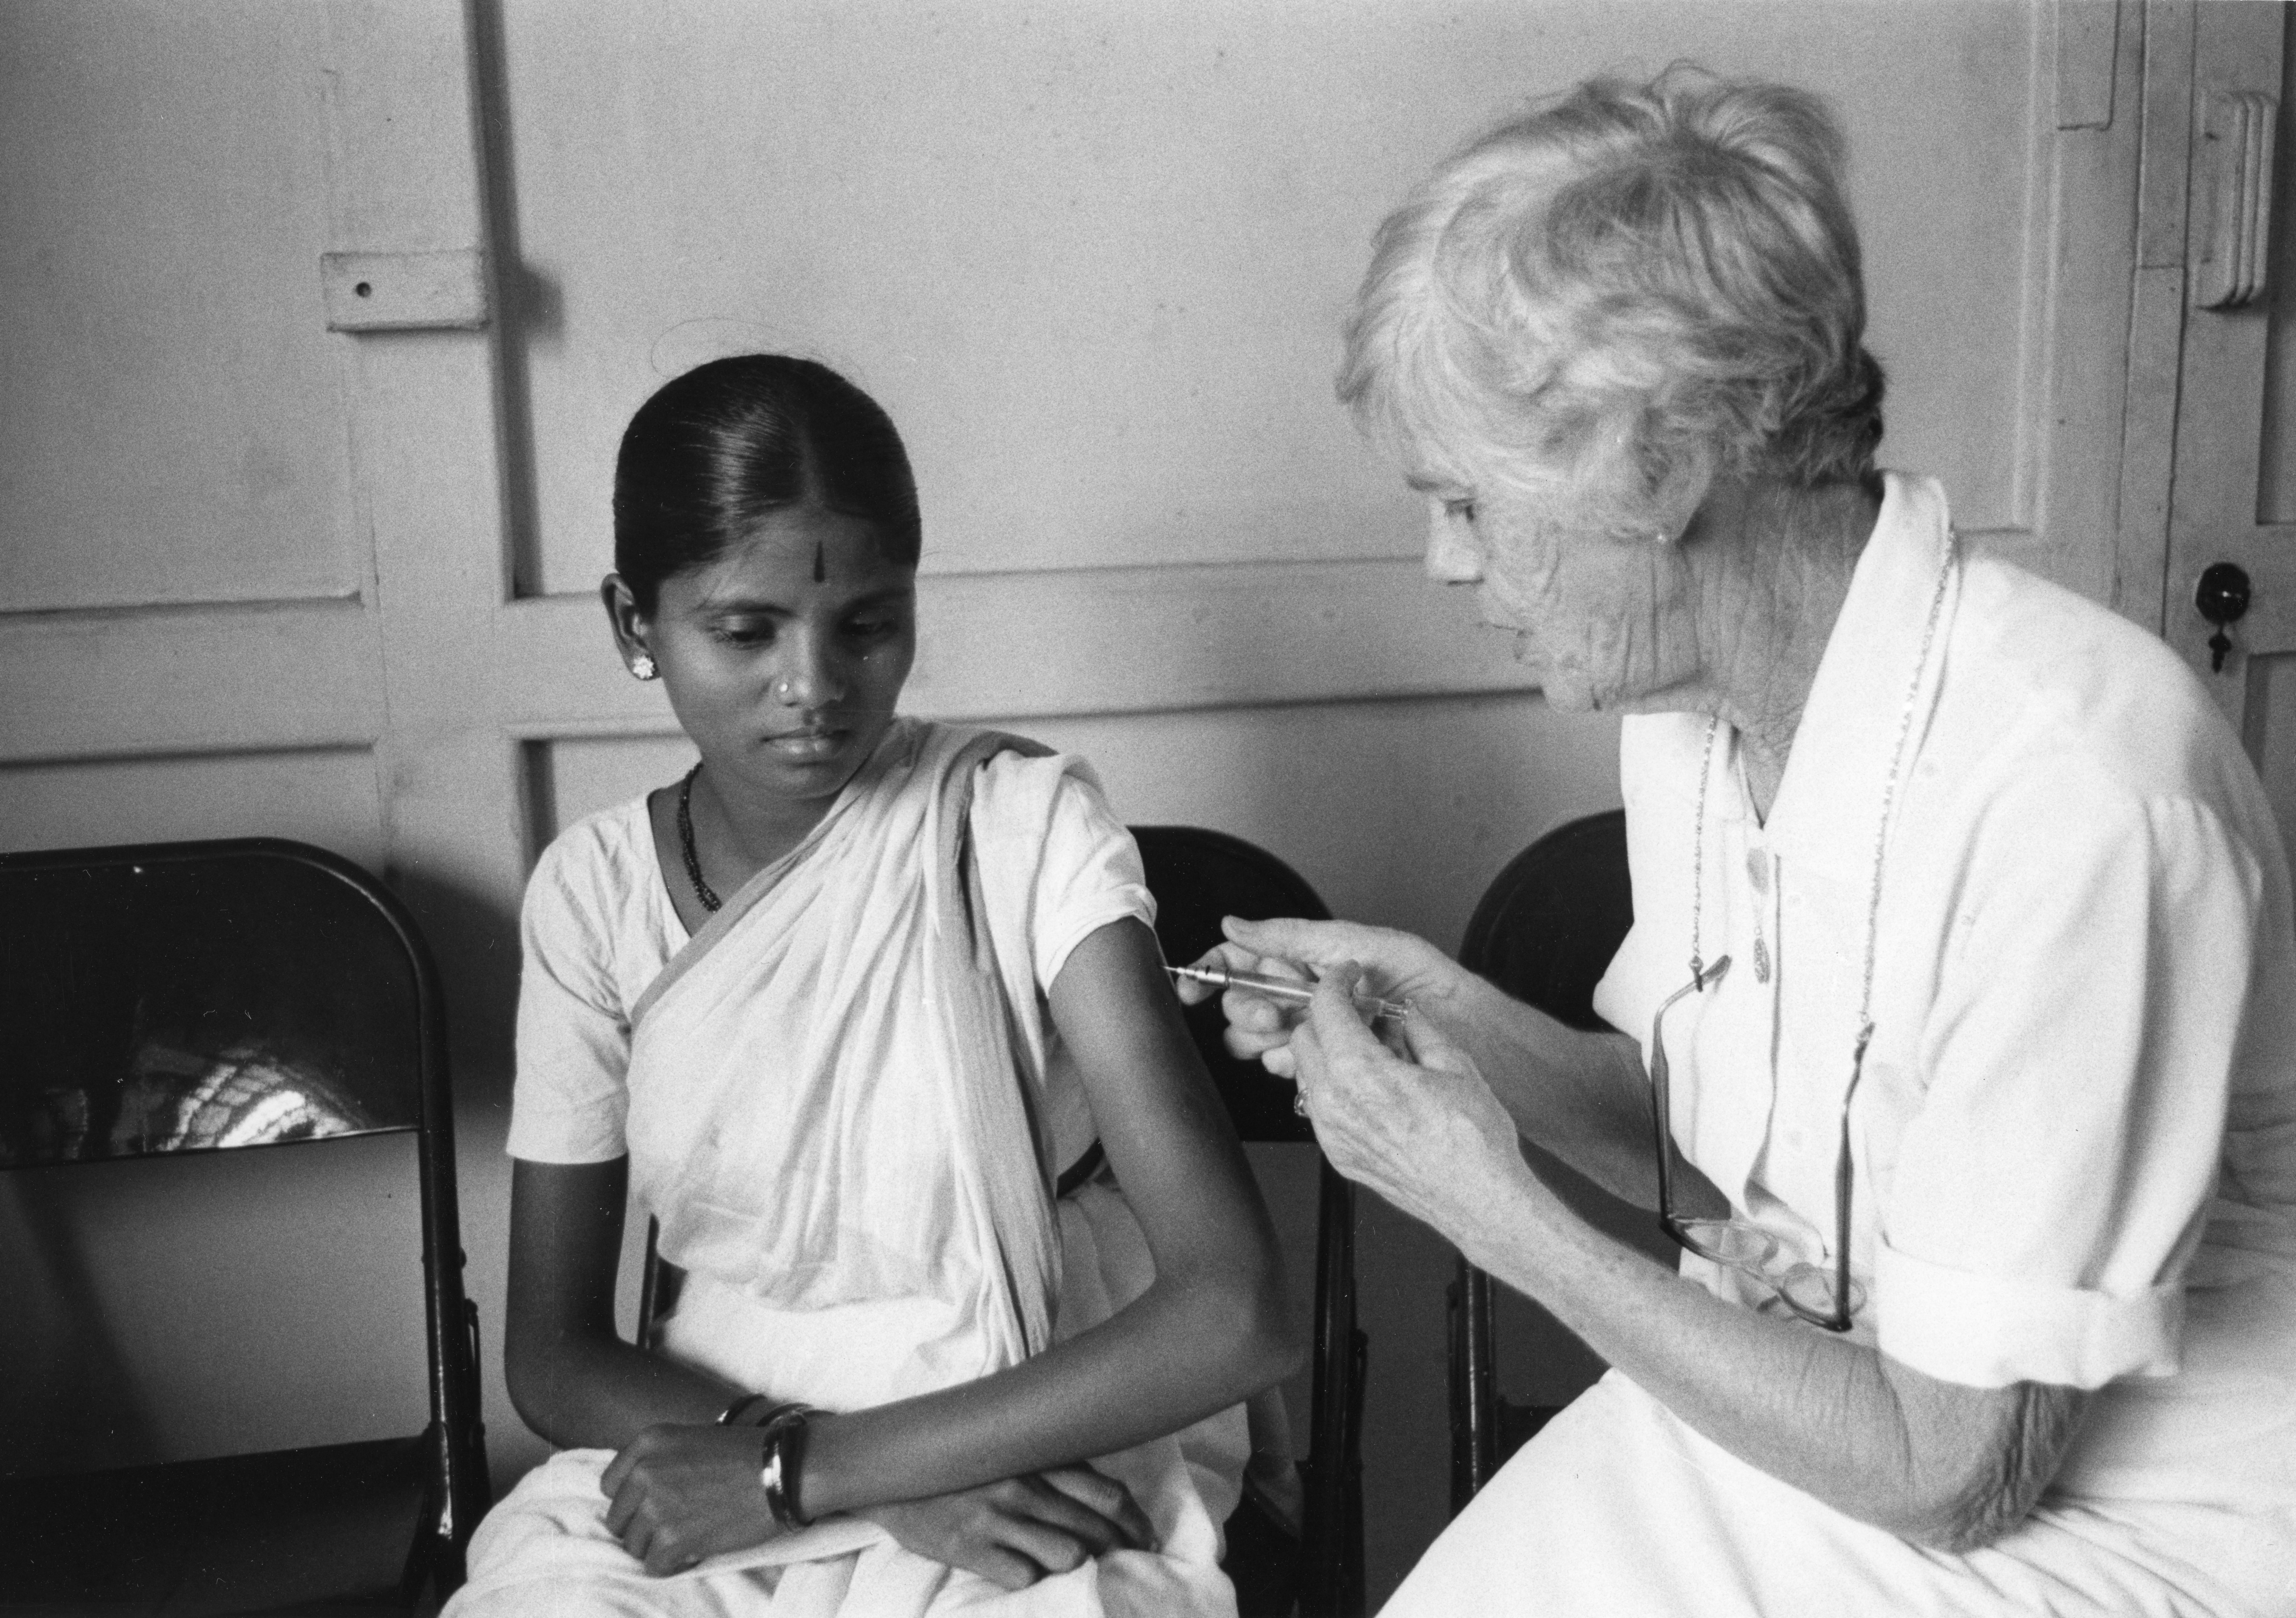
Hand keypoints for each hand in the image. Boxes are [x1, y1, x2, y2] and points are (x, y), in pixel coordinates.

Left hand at [601, 1422, 781, 1575]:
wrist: (784, 1471)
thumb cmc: (746, 1455)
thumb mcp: (692, 1440)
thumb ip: (659, 1462)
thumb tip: (636, 1496)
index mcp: (648, 1443)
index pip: (610, 1486)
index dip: (631, 1501)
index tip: (653, 1506)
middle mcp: (645, 1472)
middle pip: (619, 1520)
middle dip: (643, 1528)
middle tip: (675, 1526)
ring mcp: (656, 1507)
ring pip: (634, 1546)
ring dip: (658, 1547)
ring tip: (690, 1537)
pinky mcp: (673, 1539)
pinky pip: (653, 1566)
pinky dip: (672, 1565)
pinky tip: (695, 1551)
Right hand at [857, 1466, 1154, 1590]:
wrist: (890, 1472)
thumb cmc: (959, 1461)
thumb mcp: (1009, 1449)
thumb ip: (1052, 1465)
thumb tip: (1105, 1494)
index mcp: (1036, 1457)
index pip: (1107, 1492)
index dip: (1136, 1520)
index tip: (1148, 1536)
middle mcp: (1023, 1485)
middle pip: (1095, 1529)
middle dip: (1122, 1550)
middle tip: (1131, 1561)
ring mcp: (996, 1518)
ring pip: (1067, 1556)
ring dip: (1080, 1567)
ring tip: (1084, 1570)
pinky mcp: (970, 1548)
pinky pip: (1023, 1577)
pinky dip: (1034, 1580)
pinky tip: (1031, 1573)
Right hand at [1176, 916, 1473, 1078]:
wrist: (1469, 1033)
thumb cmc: (1428, 982)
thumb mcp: (1360, 944)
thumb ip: (1294, 936)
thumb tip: (1236, 924)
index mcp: (1311, 961)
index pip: (1246, 961)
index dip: (1215, 971)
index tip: (1195, 984)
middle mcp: (1308, 998)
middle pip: (1245, 1003)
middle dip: (1248, 1007)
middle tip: (1277, 1010)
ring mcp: (1318, 1035)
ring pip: (1259, 1040)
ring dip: (1269, 1036)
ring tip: (1303, 1030)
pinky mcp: (1330, 1069)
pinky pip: (1289, 1070)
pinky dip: (1293, 1063)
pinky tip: (1317, 1055)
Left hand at [1290, 964, 1536, 1247]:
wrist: (1480, 1200)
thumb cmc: (1474, 1141)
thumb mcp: (1456, 1065)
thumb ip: (1421, 1029)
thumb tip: (1406, 1012)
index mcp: (1361, 1072)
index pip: (1326, 1008)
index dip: (1336, 981)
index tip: (1348, 975)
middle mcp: (1335, 1103)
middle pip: (1304, 1037)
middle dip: (1327, 1016)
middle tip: (1362, 1011)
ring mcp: (1332, 1133)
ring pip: (1305, 1073)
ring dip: (1327, 1051)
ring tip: (1370, 1050)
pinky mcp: (1338, 1154)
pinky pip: (1319, 1107)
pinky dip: (1333, 1086)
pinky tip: (1370, 1085)